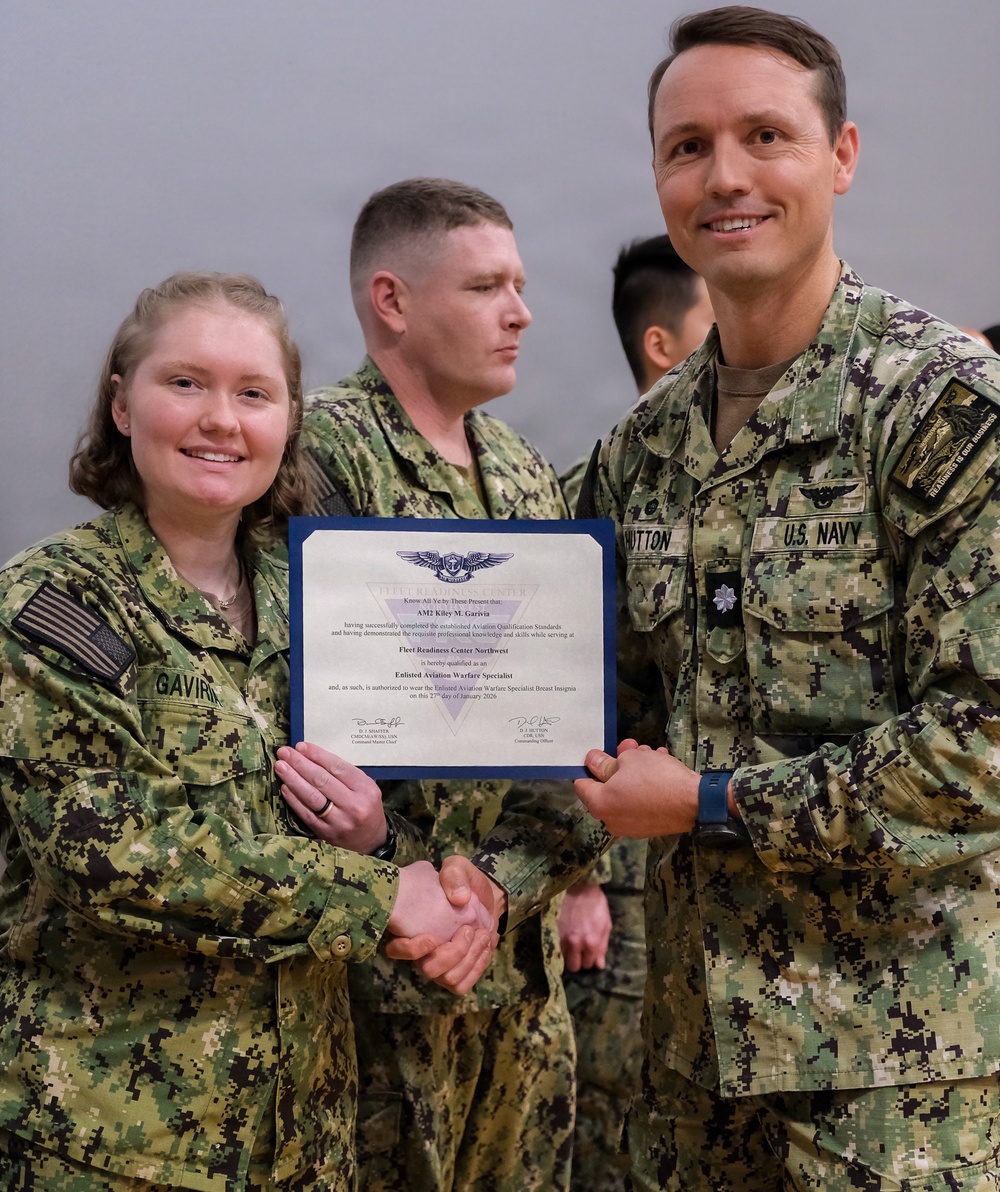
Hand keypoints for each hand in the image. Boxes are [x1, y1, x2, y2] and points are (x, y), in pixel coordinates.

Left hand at [275, 741, 387, 854]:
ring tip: (281, 766)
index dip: (317, 755)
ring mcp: (339, 821)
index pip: (338, 767)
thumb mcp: (366, 787)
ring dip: (293, 779)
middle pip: (322, 780)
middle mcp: (353, 805)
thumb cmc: (366, 807)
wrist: (371, 840)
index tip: (301, 746)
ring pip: (312, 796)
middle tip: (284, 752)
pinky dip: (294, 799)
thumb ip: (345, 774)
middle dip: (300, 764)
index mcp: (366, 789)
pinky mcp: (326, 833)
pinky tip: (285, 787)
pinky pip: (306, 813)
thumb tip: (313, 756)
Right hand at [385, 855, 506, 994]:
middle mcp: (421, 951)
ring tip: (483, 934)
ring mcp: (439, 965)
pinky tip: (485, 945)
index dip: (410, 950)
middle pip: (429, 970)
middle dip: (454, 953)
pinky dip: (478, 966)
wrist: (485, 896)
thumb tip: (459, 899)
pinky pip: (462, 984)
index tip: (431, 938)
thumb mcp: (458, 867)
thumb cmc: (463, 882)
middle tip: (469, 929)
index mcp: (411, 926)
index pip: (395, 950)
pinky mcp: (457, 973)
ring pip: (449, 979)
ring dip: (471, 957)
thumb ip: (454, 874)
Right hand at [557, 883, 611, 970]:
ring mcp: (561, 938)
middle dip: (578, 960)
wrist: (578, 885)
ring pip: (562, 959)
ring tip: (571, 944)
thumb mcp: (606, 925)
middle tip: (580, 950)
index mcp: (592, 943)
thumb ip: (602, 947)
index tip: (589, 951)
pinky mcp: (551, 930)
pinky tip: (564, 938)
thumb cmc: (595, 903)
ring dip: (567, 954)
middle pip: (574, 966)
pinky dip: (559, 946)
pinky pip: (554, 947)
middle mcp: (575, 944)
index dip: (590, 959)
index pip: (589, 965)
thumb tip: (599, 965)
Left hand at [574, 739, 699, 837]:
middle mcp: (612, 820)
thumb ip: (605, 763)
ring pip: (626, 791)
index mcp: (600, 805)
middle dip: (619, 764)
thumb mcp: (629, 760)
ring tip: (650, 754)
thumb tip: (592, 761)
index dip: (590, 765)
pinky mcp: (649, 826)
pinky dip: (646, 786)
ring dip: (635, 771)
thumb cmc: (658, 779)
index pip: (582, 784)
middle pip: (607, 787)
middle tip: (630, 747)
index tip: (601, 753)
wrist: (696, 802)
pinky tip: (660, 767)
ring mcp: (631, 826)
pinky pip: (640, 802)